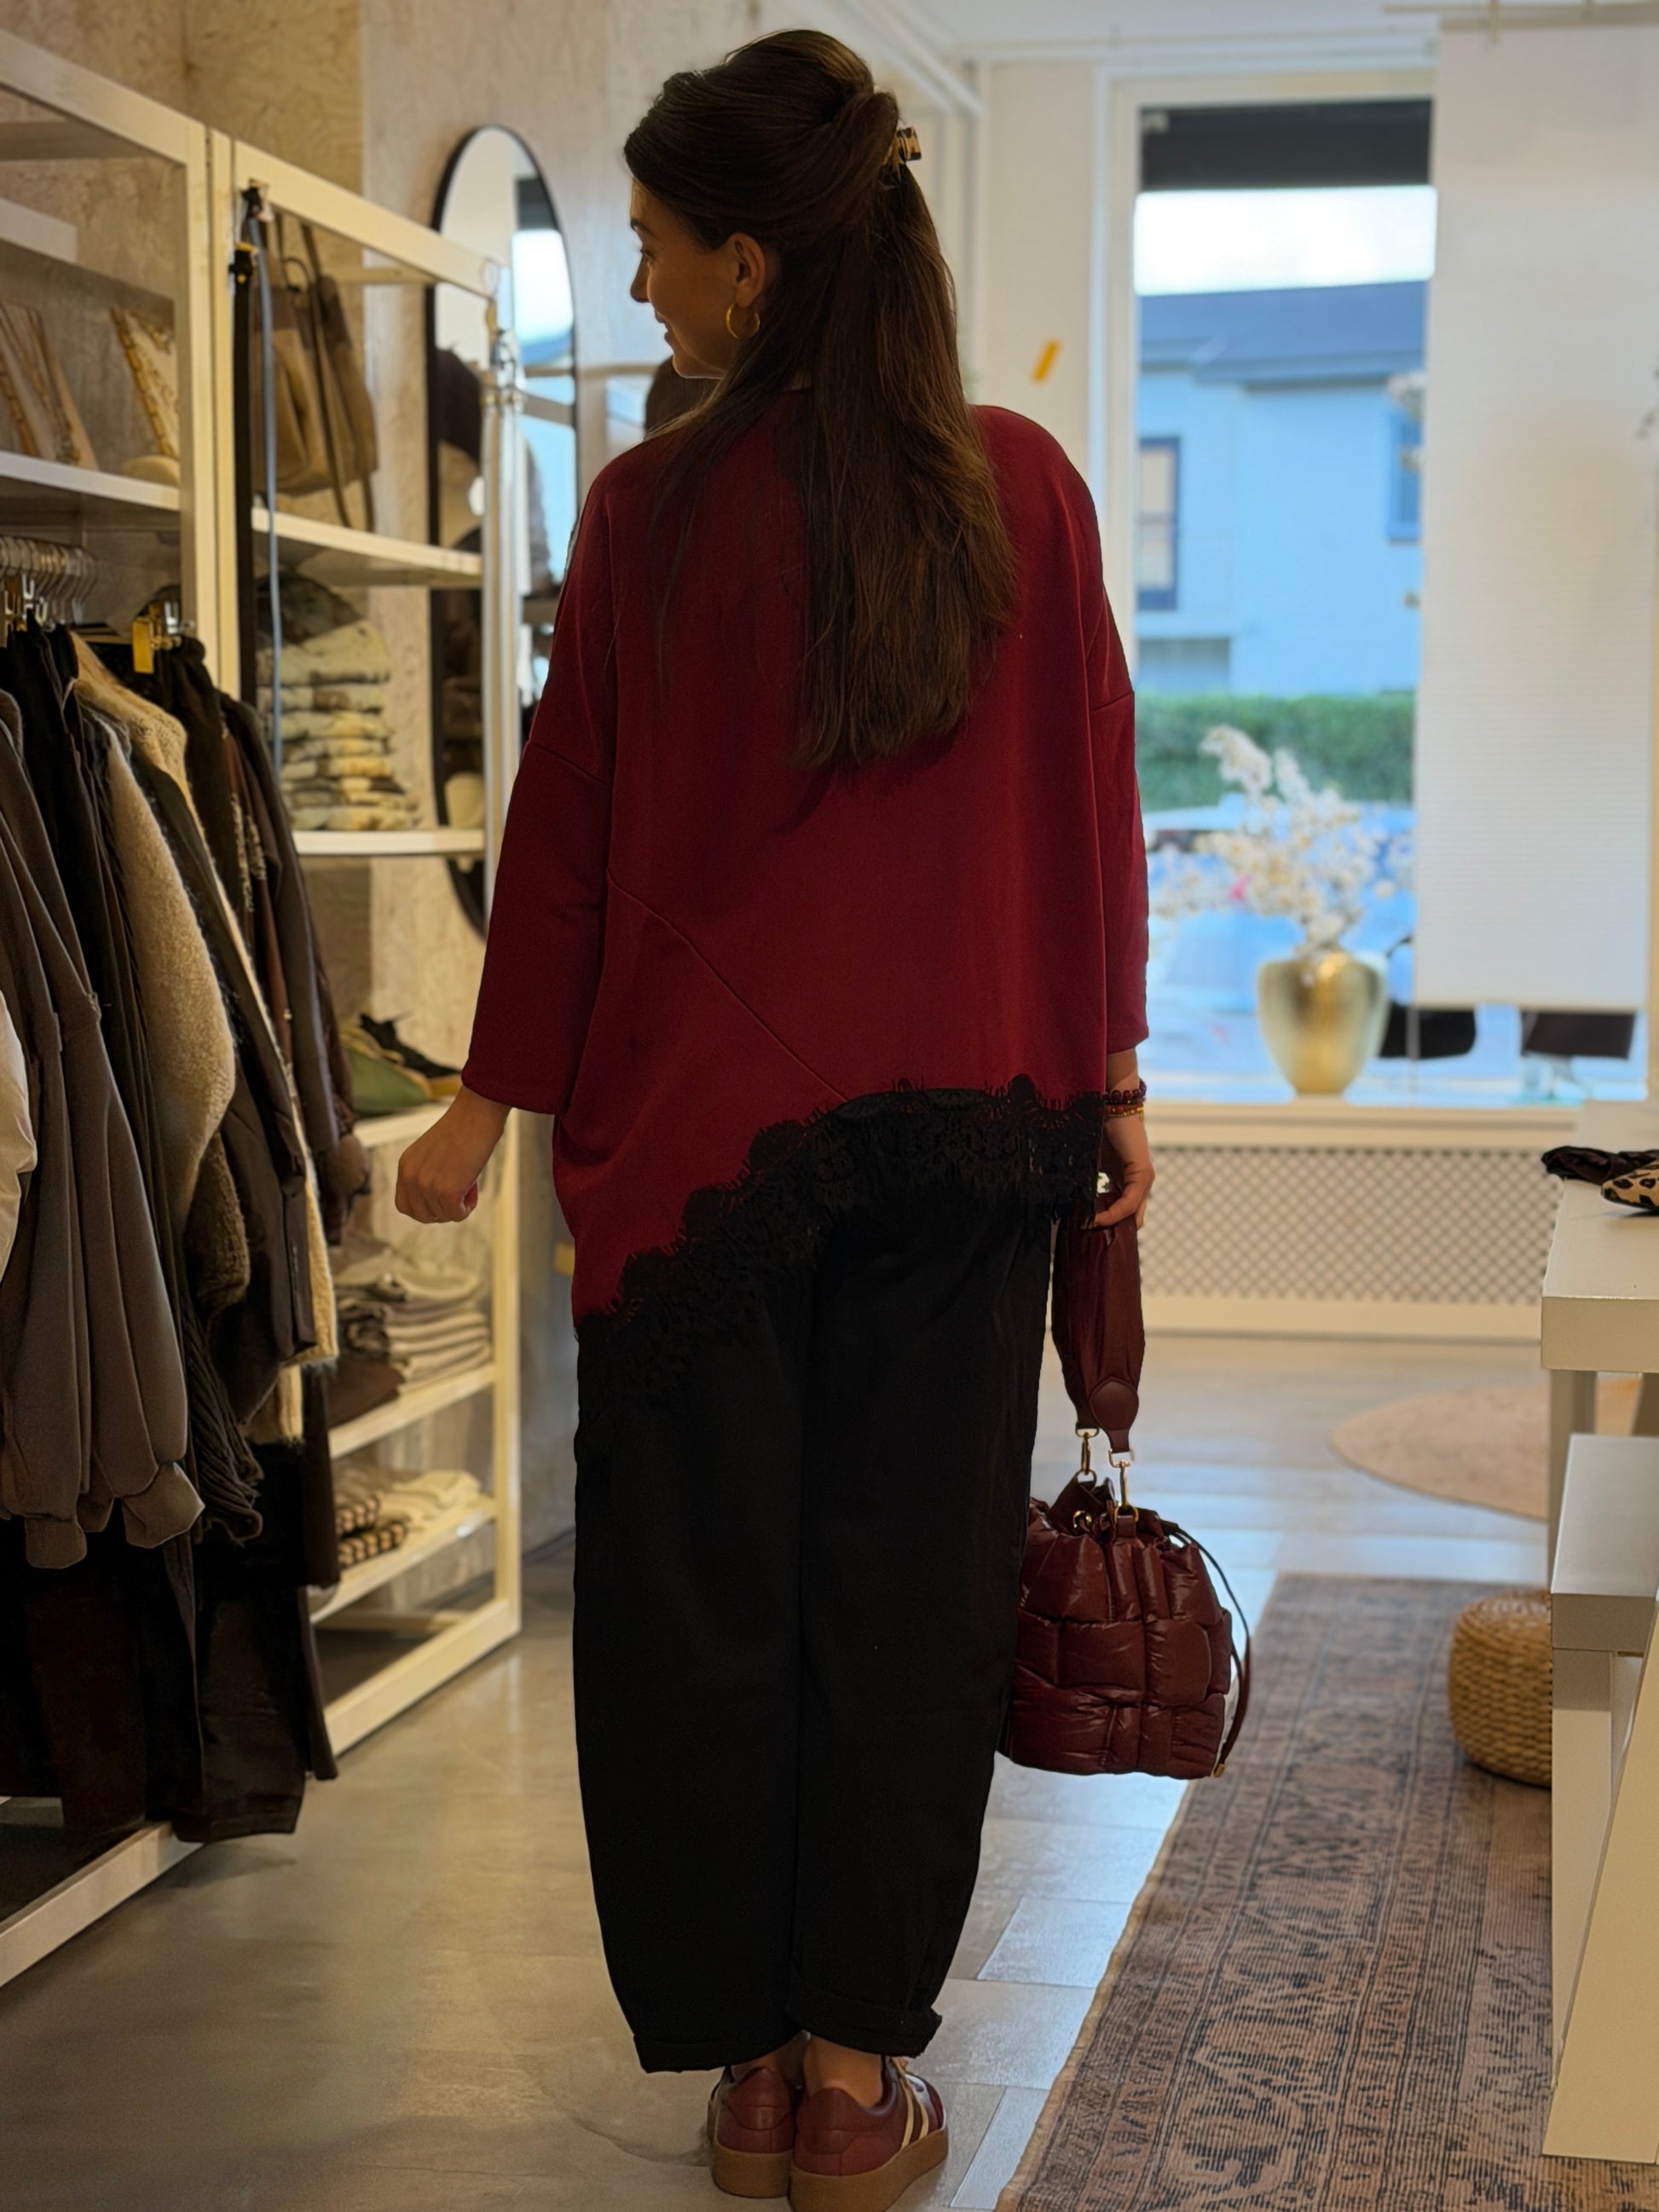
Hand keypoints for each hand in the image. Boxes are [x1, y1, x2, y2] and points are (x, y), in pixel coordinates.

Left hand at [395, 1087, 510, 1223]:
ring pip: (442, 1216)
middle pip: (423, 1216)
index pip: (405, 1206)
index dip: (426, 1207)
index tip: (443, 1196)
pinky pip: (457, 1215)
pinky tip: (474, 1185)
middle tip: (459, 1190)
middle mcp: (410, 1177)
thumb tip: (438, 1202)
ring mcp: (426, 1185)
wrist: (477, 1112)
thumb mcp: (433, 1153)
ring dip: (459, 1205)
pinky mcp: (446, 1190)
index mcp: (405, 1166)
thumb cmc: (463, 1128)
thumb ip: (427, 1174)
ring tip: (469, 1180)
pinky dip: (468, 1206)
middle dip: (443, 1210)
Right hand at [1094, 1111, 1153, 1229]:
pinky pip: (1130, 1201)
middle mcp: (1141, 1181)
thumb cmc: (1097, 1129)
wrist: (1109, 1105)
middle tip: (1090, 1239)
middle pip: (1132, 1217)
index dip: (1108, 1224)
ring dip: (1111, 1224)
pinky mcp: (1144, 1173)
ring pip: (1132, 1213)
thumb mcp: (1091, 1164)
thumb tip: (1070, 1205)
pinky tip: (1098, 1218)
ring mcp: (1145, 1178)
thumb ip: (1088, 1183)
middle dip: (1113, 1230)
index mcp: (1128, 1180)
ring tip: (1089, 1229)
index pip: (1124, 1211)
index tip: (1085, 1231)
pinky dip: (1115, 1213)